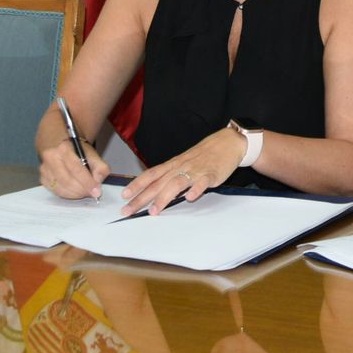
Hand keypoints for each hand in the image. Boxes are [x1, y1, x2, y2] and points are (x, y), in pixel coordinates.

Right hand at [39, 137, 109, 200]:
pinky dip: (67, 195)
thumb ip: (100, 166)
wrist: (60, 145)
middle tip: (92, 193)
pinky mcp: (42, 178)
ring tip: (84, 192)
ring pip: (60, 188)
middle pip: (67, 180)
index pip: (76, 168)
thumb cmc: (78, 151)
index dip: (87, 182)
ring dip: (75, 194)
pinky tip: (75, 192)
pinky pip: (55, 191)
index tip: (96, 191)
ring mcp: (44, 168)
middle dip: (81, 190)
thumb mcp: (92, 154)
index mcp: (64, 148)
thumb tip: (99, 180)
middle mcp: (51, 157)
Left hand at [118, 126, 247, 216]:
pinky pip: (202, 182)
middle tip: (127, 211)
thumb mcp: (184, 162)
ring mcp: (196, 170)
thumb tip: (154, 189)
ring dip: (164, 197)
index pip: (151, 174)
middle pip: (158, 183)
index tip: (124, 195)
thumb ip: (171, 175)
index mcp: (173, 164)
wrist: (228, 142)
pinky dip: (196, 189)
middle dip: (142, 198)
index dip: (137, 184)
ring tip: (154, 211)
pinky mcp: (211, 174)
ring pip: (176, 183)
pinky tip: (190, 198)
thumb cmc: (204, 155)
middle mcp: (181, 167)